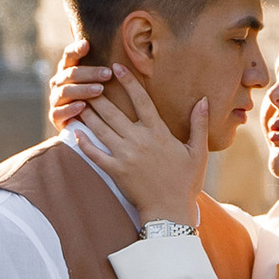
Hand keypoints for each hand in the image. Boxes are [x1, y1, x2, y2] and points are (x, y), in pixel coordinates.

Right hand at [47, 48, 109, 136]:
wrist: (85, 127)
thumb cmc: (97, 99)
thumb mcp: (100, 82)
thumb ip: (104, 67)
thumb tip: (128, 51)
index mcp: (67, 70)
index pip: (69, 55)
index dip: (76, 49)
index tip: (87, 44)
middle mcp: (59, 82)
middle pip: (70, 73)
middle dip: (89, 72)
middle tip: (108, 73)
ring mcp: (55, 99)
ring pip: (66, 91)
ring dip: (83, 89)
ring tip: (99, 90)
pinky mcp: (55, 116)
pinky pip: (60, 111)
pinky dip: (71, 109)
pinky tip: (83, 106)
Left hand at [76, 70, 210, 226]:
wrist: (170, 210)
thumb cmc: (186, 182)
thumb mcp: (198, 152)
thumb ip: (198, 124)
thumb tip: (203, 100)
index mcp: (158, 133)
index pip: (141, 101)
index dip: (129, 82)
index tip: (117, 67)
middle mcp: (139, 140)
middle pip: (114, 112)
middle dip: (99, 95)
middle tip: (87, 81)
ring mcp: (125, 156)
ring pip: (101, 129)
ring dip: (89, 114)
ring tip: (79, 101)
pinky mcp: (115, 171)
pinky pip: (95, 154)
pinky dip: (84, 144)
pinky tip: (75, 133)